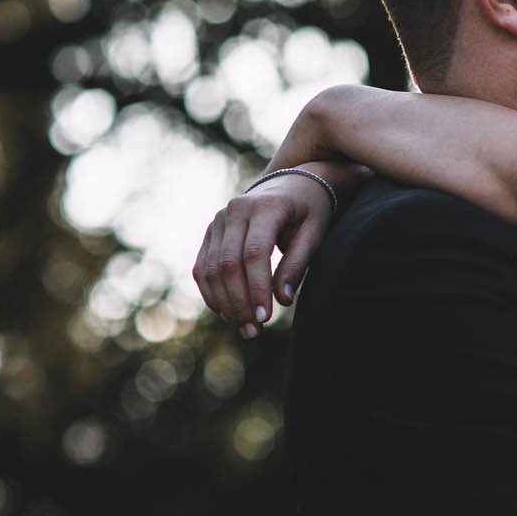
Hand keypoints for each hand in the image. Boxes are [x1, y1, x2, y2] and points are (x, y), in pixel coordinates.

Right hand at [193, 172, 334, 336]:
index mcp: (264, 207)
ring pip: (210, 268)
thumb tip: (283, 299)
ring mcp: (218, 221)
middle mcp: (234, 211)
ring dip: (224, 303)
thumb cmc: (309, 212)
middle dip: (239, 301)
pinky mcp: (211, 233)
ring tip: (244, 328)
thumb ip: (297, 264)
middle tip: (254, 331)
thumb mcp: (314, 233)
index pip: (255, 254)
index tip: (265, 317)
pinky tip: (227, 313)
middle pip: (228, 264)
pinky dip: (212, 293)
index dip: (257, 288)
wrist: (291, 185)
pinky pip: (202, 267)